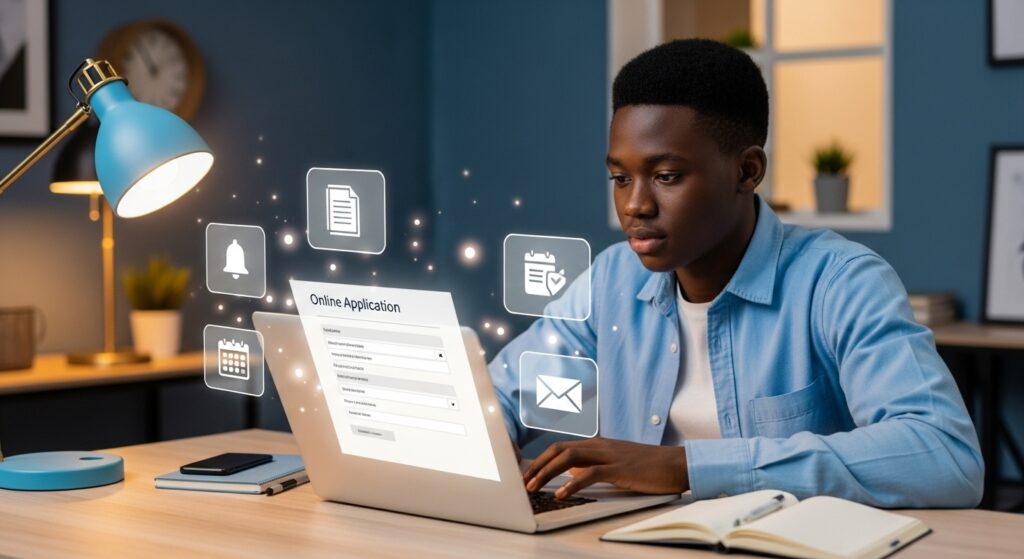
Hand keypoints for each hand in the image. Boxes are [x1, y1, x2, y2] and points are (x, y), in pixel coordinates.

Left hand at [522, 437, 688, 498]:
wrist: (677, 464)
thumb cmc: (649, 467)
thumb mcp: (617, 464)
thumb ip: (595, 466)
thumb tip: (573, 475)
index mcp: (598, 444)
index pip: (561, 447)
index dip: (541, 459)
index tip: (527, 474)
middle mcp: (600, 445)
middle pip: (559, 449)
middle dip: (537, 464)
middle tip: (523, 481)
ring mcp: (609, 455)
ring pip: (569, 457)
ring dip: (547, 472)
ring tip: (534, 487)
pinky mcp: (620, 468)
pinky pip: (590, 473)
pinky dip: (572, 484)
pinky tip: (561, 494)